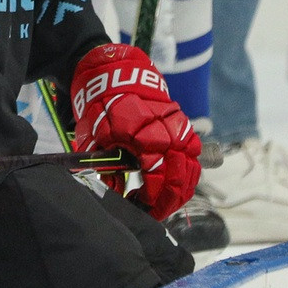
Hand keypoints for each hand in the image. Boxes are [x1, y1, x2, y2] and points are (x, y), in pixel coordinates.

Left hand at [68, 42, 200, 218]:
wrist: (116, 74)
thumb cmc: (102, 106)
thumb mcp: (95, 136)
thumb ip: (106, 167)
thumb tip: (116, 193)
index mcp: (145, 135)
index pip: (157, 177)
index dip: (151, 200)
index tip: (140, 210)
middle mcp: (168, 133)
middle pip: (180, 178)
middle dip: (168, 201)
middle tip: (153, 212)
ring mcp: (179, 129)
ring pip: (191, 169)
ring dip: (180, 191)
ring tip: (164, 204)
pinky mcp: (184, 126)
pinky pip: (193, 156)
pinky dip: (186, 174)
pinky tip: (172, 185)